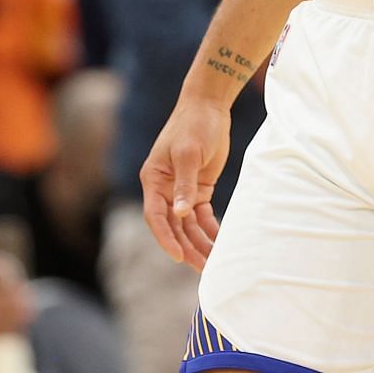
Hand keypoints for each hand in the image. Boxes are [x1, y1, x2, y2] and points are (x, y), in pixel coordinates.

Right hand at [140, 98, 230, 269]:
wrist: (209, 105)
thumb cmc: (194, 125)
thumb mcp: (189, 153)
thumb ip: (185, 185)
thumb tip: (180, 214)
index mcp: (153, 179)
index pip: (155, 216)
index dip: (165, 238)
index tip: (178, 257)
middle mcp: (164, 188)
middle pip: (173, 226)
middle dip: (186, 247)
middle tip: (203, 268)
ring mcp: (181, 190)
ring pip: (188, 224)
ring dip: (199, 243)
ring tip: (214, 263)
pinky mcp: (199, 188)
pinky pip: (201, 215)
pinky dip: (210, 229)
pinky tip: (220, 242)